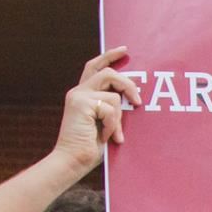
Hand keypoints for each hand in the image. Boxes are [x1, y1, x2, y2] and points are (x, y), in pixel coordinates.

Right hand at [51, 49, 142, 174]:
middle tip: (138, 101)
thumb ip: (112, 108)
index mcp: (82, 94)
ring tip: (114, 133)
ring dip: (119, 116)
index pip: (95, 66)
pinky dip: (112, 124)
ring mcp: (79, 96)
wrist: (72, 161)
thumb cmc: (90, 147)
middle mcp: (78, 92)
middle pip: (108, 72)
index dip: (109, 56)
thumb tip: (133, 96)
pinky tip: (106, 137)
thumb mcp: (105, 123)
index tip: (125, 50)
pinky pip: (110, 108)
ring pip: (113, 93)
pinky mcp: (81, 103)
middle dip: (128, 84)